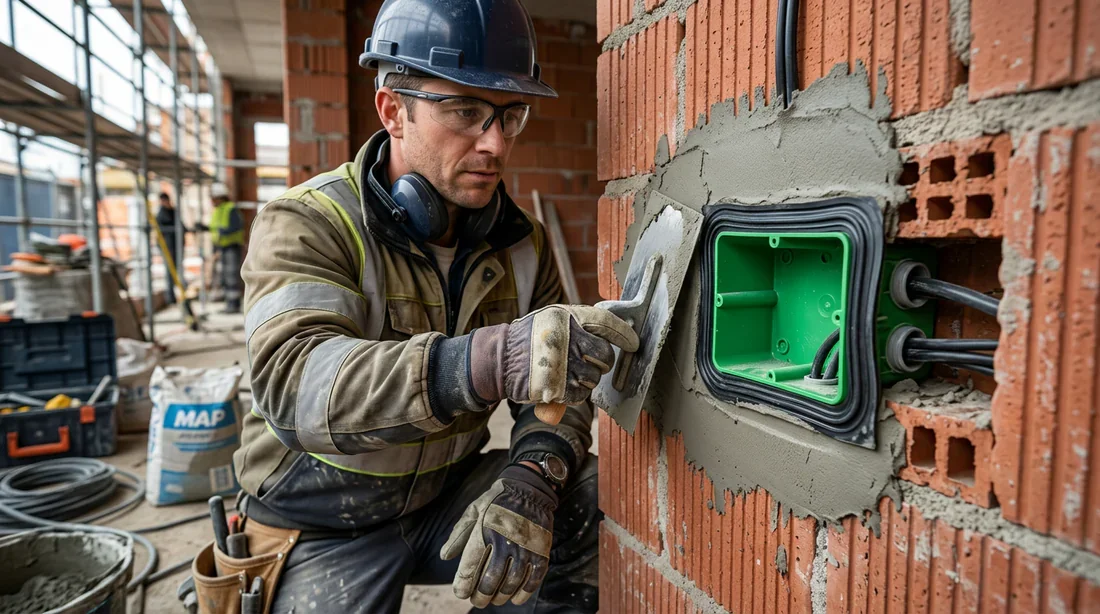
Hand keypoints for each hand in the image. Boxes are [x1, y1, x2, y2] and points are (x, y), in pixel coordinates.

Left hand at [440, 464, 557, 607]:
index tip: (461, 593)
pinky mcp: (541, 551)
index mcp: (484, 531)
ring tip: (494, 600)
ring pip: (510, 582)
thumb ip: (458, 534)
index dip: (463, 585)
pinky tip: (516, 598)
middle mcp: (504, 541)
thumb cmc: (496, 500)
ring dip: (501, 596)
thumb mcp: (473, 510)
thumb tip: (444, 557)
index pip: (470, 566)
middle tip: (477, 601)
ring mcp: (524, 547)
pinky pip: (533, 578)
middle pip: (490, 579)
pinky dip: (524, 592)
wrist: (529, 488)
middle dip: (481, 595)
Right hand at [468, 305, 638, 405]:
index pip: (606, 323)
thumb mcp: (552, 320)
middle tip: (591, 363)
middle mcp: (568, 339)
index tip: (633, 343)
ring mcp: (564, 364)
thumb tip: (616, 335)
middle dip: (602, 363)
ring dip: (587, 380)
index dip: (623, 334)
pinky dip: (575, 394)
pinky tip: (561, 385)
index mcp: (568, 317)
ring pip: (594, 378)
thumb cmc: (530, 339)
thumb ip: (580, 325)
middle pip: (605, 356)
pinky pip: (580, 394)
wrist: (500, 359)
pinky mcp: (559, 387)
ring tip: (568, 373)